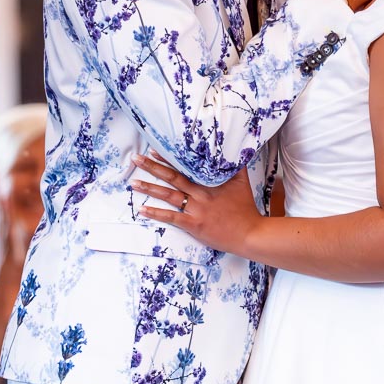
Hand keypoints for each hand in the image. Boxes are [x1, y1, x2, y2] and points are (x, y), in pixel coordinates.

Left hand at [129, 152, 263, 255]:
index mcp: (209, 182)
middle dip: (153, 167)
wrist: (250, 233)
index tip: (154, 150)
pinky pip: (172, 218)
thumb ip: (235, 166)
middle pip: (172, 178)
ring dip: (150, 188)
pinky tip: (142, 209)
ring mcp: (195, 209)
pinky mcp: (194, 225)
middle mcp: (199, 194)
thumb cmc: (246, 208)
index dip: (168, 159)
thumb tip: (235, 149)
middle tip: (137, 159)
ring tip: (133, 182)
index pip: (184, 167)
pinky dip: (156, 213)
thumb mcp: (242, 182)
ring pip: (168, 196)